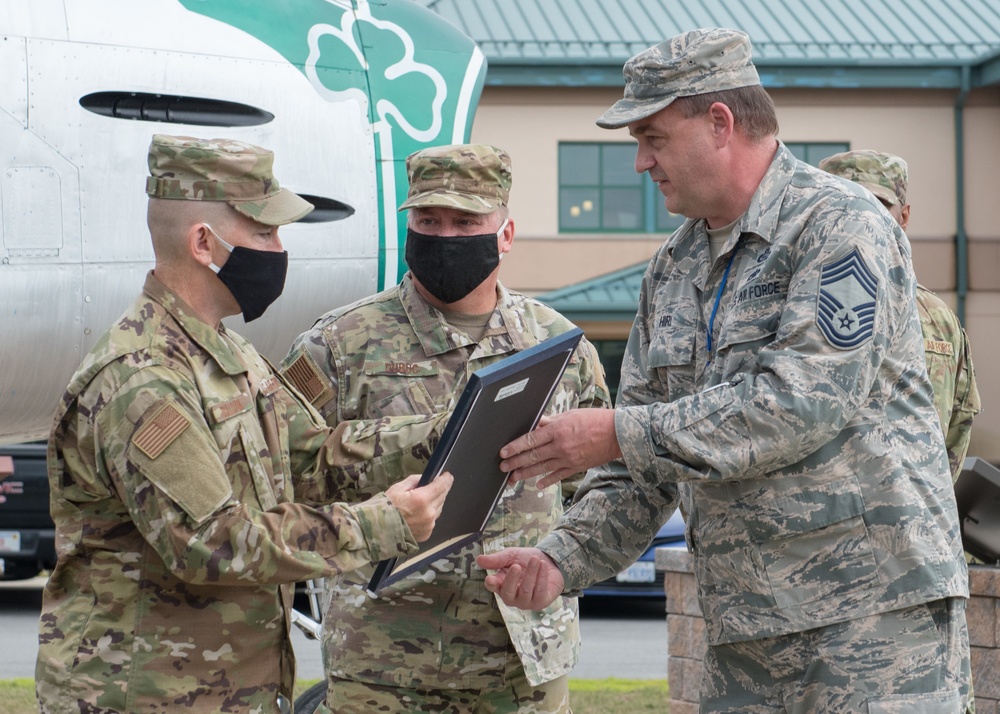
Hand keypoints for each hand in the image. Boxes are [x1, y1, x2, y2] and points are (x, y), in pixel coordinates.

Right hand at [385, 472, 452, 541]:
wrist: (376, 531)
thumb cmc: (384, 509)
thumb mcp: (398, 488)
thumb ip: (415, 481)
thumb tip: (426, 478)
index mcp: (422, 499)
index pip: (441, 485)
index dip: (446, 479)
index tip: (448, 475)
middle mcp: (429, 513)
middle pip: (443, 496)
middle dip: (441, 489)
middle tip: (436, 484)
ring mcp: (429, 525)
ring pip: (439, 509)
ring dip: (435, 502)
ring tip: (424, 500)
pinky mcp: (426, 534)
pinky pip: (433, 520)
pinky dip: (429, 515)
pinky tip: (419, 514)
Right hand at [477, 547, 564, 609]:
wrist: (549, 562)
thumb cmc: (525, 560)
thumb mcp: (510, 556)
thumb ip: (496, 559)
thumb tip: (478, 559)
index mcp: (501, 585)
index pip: (493, 587)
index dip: (492, 584)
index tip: (490, 579)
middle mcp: (512, 597)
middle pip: (508, 593)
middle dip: (511, 579)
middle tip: (516, 566)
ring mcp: (526, 602)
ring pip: (525, 591)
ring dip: (530, 573)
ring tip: (535, 559)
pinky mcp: (540, 602)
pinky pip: (539, 591)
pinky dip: (541, 577)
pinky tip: (543, 565)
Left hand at [499, 409, 621, 487]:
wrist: (618, 434)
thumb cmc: (595, 420)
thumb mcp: (570, 415)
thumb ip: (550, 420)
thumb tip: (534, 422)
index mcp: (558, 430)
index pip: (531, 439)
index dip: (515, 447)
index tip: (503, 452)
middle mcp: (561, 446)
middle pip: (533, 456)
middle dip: (515, 462)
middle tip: (502, 467)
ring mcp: (568, 459)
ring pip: (542, 468)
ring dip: (526, 473)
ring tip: (513, 477)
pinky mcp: (576, 467)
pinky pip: (558, 475)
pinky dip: (547, 480)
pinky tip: (538, 484)